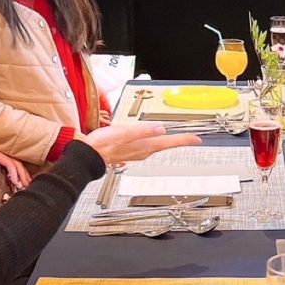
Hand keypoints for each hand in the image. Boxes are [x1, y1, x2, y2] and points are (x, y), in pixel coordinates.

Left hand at [0, 138, 31, 188]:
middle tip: (26, 184)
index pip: (10, 163)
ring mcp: (3, 153)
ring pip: (17, 162)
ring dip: (23, 172)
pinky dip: (18, 169)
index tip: (16, 181)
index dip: (14, 173)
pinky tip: (20, 174)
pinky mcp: (1, 155)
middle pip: (17, 163)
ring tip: (27, 181)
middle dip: (23, 174)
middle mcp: (3, 153)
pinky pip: (13, 162)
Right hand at [79, 124, 201, 164]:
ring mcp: (136, 153)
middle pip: (166, 145)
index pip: (169, 142)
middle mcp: (143, 151)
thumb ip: (143, 131)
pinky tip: (153, 141)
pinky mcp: (129, 151)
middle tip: (191, 138)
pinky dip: (155, 143)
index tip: (196, 139)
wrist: (88, 155)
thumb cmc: (103, 144)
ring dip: (168, 142)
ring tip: (177, 138)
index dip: (184, 140)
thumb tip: (160, 129)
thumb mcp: (124, 133)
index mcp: (144, 146)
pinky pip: (147, 147)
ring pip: (157, 147)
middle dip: (179, 141)